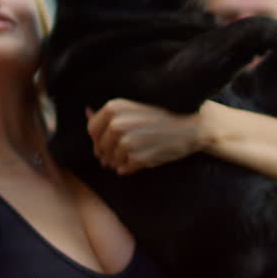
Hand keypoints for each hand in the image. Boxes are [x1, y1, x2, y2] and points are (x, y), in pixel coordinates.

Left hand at [85, 99, 210, 174]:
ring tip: (139, 151)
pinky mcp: (137, 158)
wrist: (190, 126)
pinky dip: (131, 167)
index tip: (113, 139)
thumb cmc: (162, 116)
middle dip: (110, 153)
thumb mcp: (134, 109)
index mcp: (114, 108)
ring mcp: (127, 142)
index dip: (100, 138)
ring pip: (111, 161)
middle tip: (130, 147)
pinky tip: (144, 158)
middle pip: (99, 148)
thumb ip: (109, 114)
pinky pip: (124, 169)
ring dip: (121, 161)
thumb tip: (85, 111)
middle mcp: (117, 124)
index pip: (91, 130)